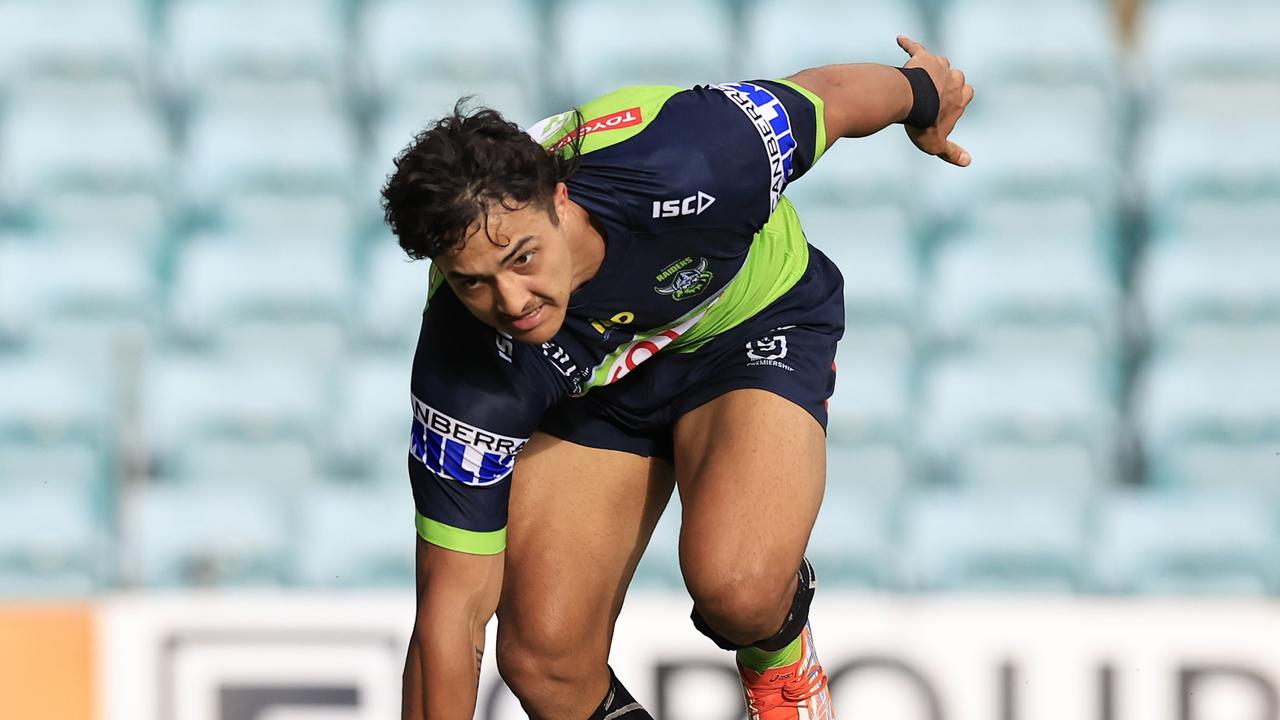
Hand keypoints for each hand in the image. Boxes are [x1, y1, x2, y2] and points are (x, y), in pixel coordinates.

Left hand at [897, 35, 974, 166]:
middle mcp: (954, 79)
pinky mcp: (922, 57)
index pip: (967, 93)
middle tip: (933, 92)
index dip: (958, 99)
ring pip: (940, 62)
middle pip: (956, 76)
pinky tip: (899, 40)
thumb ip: (952, 153)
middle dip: (948, 82)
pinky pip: (915, 48)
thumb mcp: (936, 144)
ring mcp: (938, 67)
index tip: (947, 106)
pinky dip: (907, 44)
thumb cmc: (923, 124)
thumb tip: (968, 162)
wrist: (910, 101)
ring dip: (932, 67)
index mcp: (960, 98)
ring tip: (920, 75)